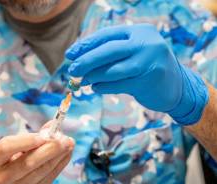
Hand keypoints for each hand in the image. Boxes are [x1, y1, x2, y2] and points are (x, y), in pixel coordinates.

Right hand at [0, 132, 73, 183]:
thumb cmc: (9, 163)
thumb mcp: (12, 150)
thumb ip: (30, 137)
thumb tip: (52, 126)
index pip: (5, 147)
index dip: (25, 140)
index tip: (43, 135)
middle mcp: (1, 180)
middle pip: (28, 162)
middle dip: (49, 148)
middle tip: (63, 138)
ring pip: (42, 170)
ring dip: (59, 155)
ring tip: (69, 143)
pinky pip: (50, 178)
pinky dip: (61, 163)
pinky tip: (66, 153)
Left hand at [66, 24, 208, 124]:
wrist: (177, 86)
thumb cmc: (148, 66)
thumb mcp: (134, 52)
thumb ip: (112, 53)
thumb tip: (79, 59)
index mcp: (140, 31)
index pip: (107, 35)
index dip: (86, 45)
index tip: (70, 54)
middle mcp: (147, 44)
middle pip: (109, 50)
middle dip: (86, 60)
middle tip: (72, 69)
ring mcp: (149, 63)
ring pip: (113, 69)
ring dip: (94, 76)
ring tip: (82, 80)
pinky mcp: (148, 81)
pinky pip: (118, 85)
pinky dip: (103, 87)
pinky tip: (95, 88)